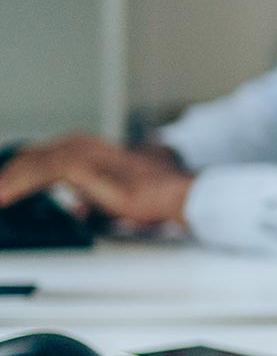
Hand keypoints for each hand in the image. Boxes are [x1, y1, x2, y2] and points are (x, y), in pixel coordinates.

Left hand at [0, 134, 192, 227]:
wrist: (179, 194)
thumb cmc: (158, 196)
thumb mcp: (118, 197)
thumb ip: (95, 198)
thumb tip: (79, 210)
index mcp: (95, 150)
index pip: (48, 155)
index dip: (23, 170)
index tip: (6, 187)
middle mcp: (88, 146)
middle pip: (36, 155)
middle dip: (12, 172)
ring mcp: (87, 154)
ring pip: (35, 160)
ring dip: (10, 178)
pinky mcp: (87, 167)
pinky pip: (42, 171)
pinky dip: (19, 183)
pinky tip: (4, 196)